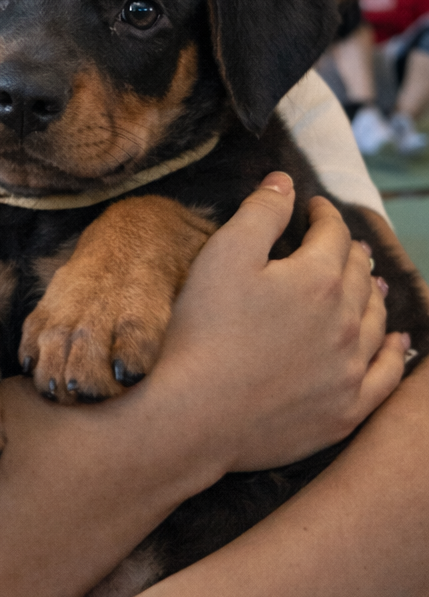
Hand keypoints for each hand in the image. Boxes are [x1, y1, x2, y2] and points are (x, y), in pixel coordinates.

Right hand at [153, 172, 407, 472]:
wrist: (198, 414)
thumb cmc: (205, 330)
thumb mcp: (223, 255)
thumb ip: (260, 213)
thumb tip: (285, 182)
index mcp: (318, 278)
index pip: (333, 234)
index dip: (324, 214)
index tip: (313, 207)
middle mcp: (346, 321)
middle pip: (360, 275)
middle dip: (351, 252)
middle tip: (341, 244)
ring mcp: (350, 369)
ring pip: (377, 321)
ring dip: (375, 296)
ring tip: (371, 285)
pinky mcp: (345, 410)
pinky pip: (385, 376)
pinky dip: (394, 353)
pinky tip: (397, 343)